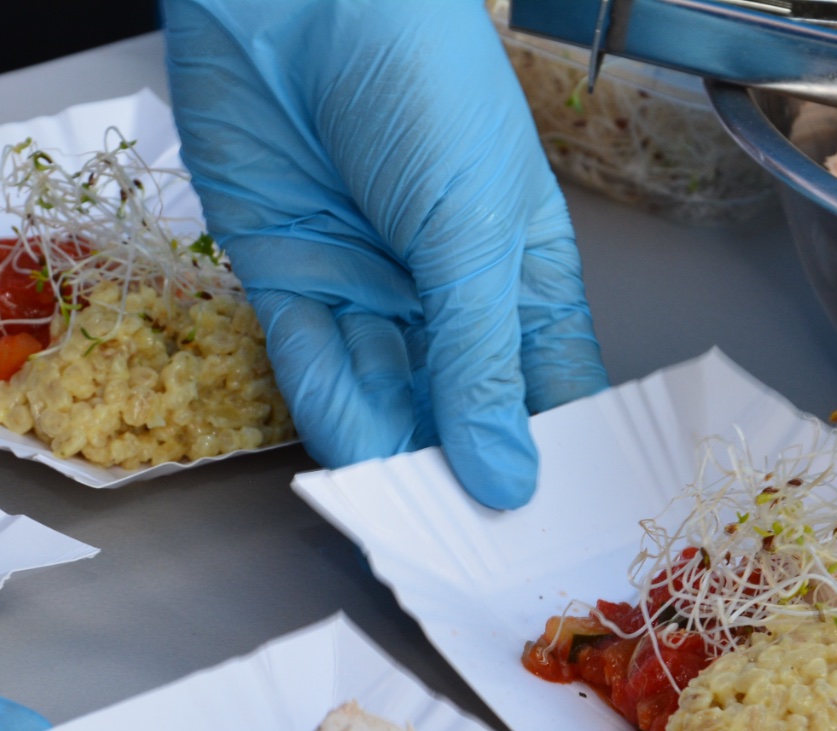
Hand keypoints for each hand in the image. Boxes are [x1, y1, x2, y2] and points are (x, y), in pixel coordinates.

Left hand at [163, 0, 606, 509]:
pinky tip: (354, 449)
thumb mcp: (474, 230)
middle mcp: (446, 294)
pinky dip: (329, 409)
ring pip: (383, 402)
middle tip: (466, 548)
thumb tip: (508, 478)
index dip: (548, 461)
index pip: (547, 393)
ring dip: (392, 456)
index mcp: (523, 275)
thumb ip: (481, 362)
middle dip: (461, 476)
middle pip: (460, 414)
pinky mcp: (288, 279)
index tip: (545, 537)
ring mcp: (366, 290)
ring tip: (408, 513)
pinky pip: (311, 367)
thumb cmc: (420, 76)